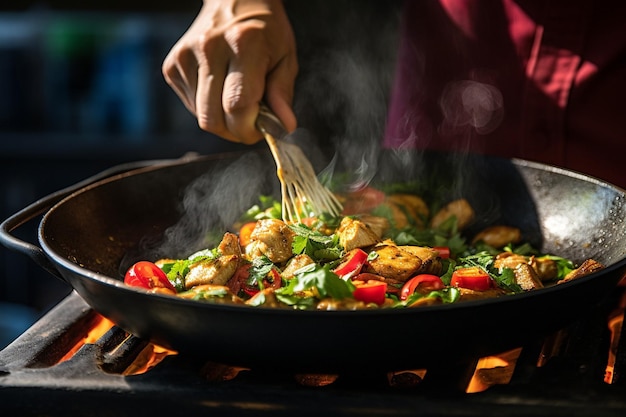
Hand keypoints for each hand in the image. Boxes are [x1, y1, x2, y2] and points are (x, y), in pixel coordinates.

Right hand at [162, 0, 297, 143]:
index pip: (237, 106)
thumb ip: (283, 93)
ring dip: (222, 120)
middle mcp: (209, 48)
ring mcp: (185, 56)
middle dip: (234, 131)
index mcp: (243, 43)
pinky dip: (208, 108)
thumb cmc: (264, 30)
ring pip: (201, 117)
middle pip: (213, 119)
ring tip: (236, 99)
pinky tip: (220, 89)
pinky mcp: (171, 66)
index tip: (260, 129)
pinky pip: (191, 107)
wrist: (233, 0)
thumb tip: (284, 127)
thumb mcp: (285, 57)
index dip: (249, 129)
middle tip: (249, 122)